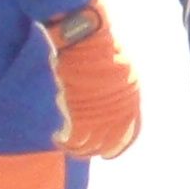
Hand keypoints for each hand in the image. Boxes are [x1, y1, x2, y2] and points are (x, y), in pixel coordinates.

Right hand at [47, 10, 138, 160]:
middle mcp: (119, 107)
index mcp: (131, 98)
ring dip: (78, 148)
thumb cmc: (97, 47)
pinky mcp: (78, 109)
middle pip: (109, 141)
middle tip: (86, 151)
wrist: (84, 35)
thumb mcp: (120, 69)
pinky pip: (74, 137)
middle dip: (97, 149)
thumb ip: (118, 91)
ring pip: (90, 143)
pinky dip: (65, 141)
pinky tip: (58, 138)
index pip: (130, 133)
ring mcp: (99, 109)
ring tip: (68, 146)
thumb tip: (110, 108)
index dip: (119, 146)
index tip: (109, 153)